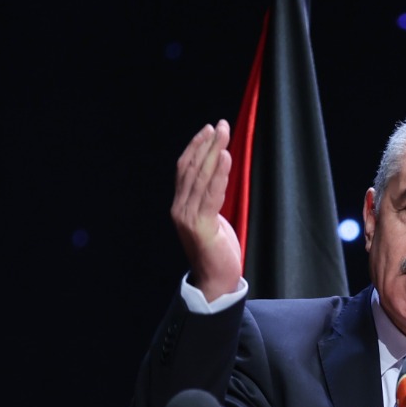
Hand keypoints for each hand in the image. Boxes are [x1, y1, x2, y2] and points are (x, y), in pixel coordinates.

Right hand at [170, 120, 242, 301]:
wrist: (215, 282)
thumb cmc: (216, 251)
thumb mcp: (210, 220)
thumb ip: (208, 199)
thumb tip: (217, 175)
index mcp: (180, 206)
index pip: (185, 169)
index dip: (196, 147)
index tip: (208, 129)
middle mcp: (180, 209)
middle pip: (192, 168)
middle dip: (207, 144)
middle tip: (221, 124)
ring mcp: (188, 217)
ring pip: (201, 177)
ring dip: (214, 152)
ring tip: (224, 133)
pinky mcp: (201, 226)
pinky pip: (211, 194)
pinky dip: (219, 174)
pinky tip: (225, 156)